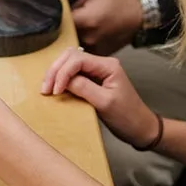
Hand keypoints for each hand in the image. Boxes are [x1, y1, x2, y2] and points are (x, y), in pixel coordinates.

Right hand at [40, 47, 157, 147]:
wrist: (140, 128)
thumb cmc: (127, 117)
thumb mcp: (104, 103)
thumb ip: (83, 88)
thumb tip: (63, 81)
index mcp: (108, 65)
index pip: (77, 59)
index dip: (62, 73)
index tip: (54, 90)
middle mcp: (102, 64)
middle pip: (71, 57)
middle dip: (56, 71)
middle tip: (45, 89)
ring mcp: (97, 71)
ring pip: (70, 63)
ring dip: (56, 74)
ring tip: (48, 89)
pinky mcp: (93, 80)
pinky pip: (73, 73)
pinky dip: (62, 79)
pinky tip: (55, 88)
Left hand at [63, 0, 141, 54]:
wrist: (141, 16)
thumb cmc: (120, 1)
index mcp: (86, 20)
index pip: (59, 19)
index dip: (56, 12)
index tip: (59, 6)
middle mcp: (88, 37)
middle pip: (64, 30)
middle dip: (67, 21)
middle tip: (77, 12)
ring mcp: (93, 48)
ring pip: (73, 39)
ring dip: (75, 30)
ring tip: (86, 21)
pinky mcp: (98, 54)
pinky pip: (83, 47)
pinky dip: (83, 39)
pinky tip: (92, 30)